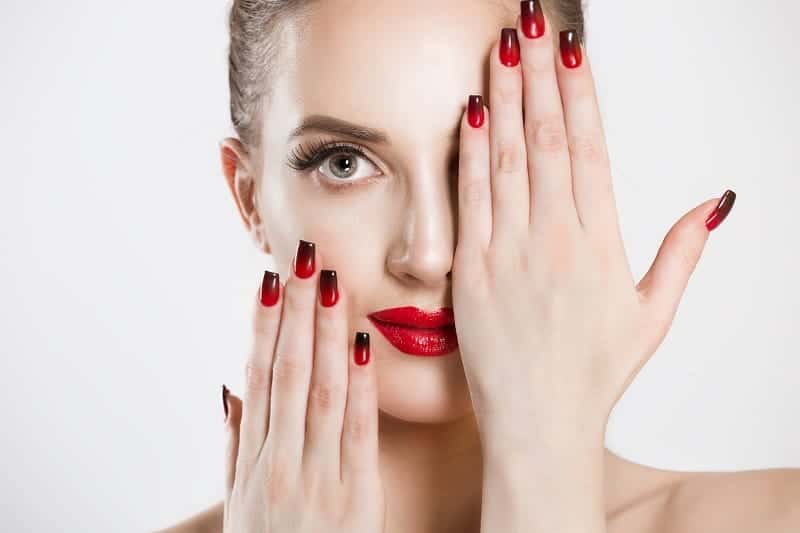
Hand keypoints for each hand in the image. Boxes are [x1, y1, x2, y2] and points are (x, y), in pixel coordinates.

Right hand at [220, 241, 385, 532]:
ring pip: (321, 390)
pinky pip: (357, 431)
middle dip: (297, 312)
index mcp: (252, 459)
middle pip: (288, 371)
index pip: (258, 375)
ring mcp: (317, 476)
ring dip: (325, 333)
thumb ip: (233, 445)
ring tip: (330, 283)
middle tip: (304, 258)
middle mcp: (280, 460)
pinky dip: (359, 386)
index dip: (264, 325)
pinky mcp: (356, 495)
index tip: (271, 280)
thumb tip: (229, 387)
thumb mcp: (238, 502)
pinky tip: (362, 345)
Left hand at [451, 13, 735, 450]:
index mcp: (602, 244)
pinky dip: (470, 154)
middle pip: (547, 140)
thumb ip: (683, 253)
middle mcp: (557, 240)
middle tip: (532, 21)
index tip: (571, 49)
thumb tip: (719, 201)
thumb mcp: (653, 315)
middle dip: (539, 74)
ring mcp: (511, 254)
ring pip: (508, 159)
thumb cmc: (594, 373)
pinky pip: (471, 201)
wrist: (540, 424)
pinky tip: (470, 112)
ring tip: (502, 47)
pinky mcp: (473, 273)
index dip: (579, 92)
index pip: (591, 149)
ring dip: (504, 98)